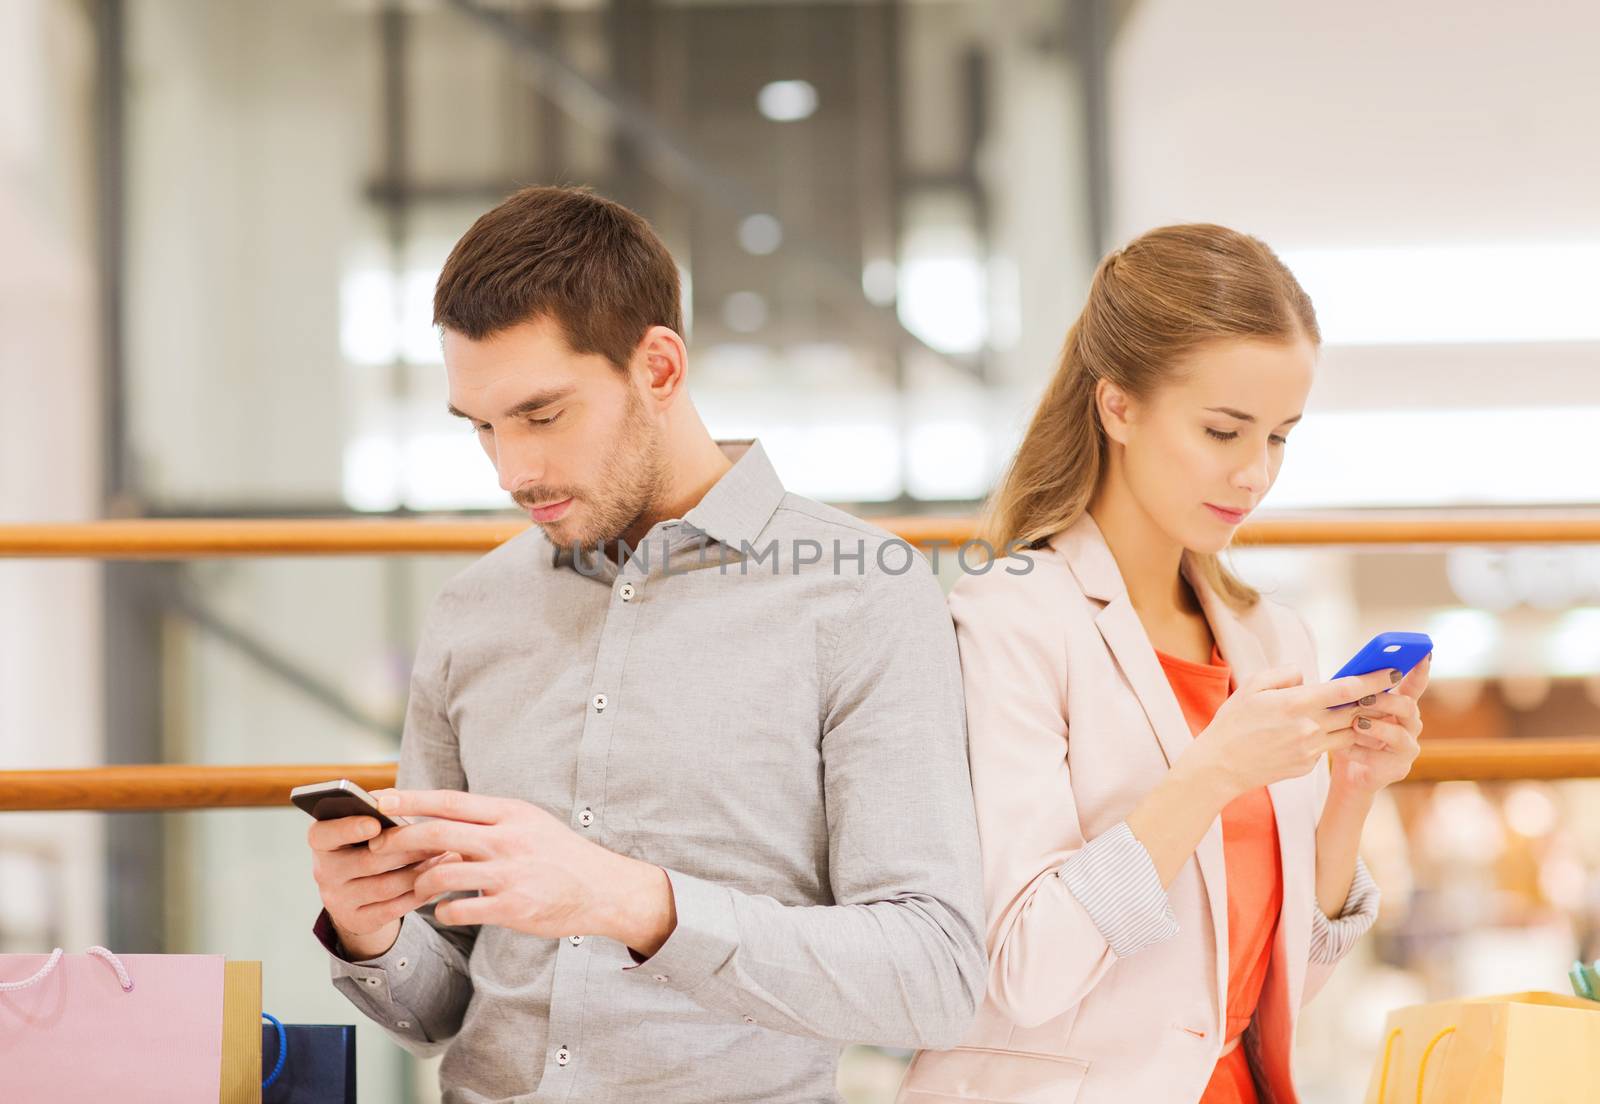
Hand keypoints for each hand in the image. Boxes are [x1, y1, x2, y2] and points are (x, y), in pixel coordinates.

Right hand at [306, 813, 460, 951]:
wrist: (359, 892)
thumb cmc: (368, 845)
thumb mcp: (366, 825)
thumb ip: (378, 810)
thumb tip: (395, 797)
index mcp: (322, 841)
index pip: (323, 834)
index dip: (348, 828)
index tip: (375, 823)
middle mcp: (324, 872)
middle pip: (368, 861)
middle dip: (408, 849)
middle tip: (439, 836)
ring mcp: (338, 900)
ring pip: (385, 886)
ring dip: (420, 871)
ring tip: (446, 856)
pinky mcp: (358, 921)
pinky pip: (392, 909)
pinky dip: (419, 894)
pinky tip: (438, 880)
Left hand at [370, 789, 677, 955]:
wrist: (602, 888)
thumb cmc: (559, 854)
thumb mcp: (529, 823)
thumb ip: (490, 819)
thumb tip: (444, 813)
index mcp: (510, 814)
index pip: (451, 801)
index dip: (411, 799)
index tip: (380, 801)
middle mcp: (508, 839)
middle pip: (438, 833)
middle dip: (399, 840)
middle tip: (377, 848)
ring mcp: (510, 874)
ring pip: (442, 874)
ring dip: (418, 884)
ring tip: (414, 890)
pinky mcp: (513, 907)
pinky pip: (460, 910)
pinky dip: (444, 912)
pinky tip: (446, 912)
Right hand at [1189, 666, 1406, 797]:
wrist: (1220, 766)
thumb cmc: (1233, 723)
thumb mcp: (1252, 687)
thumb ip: (1284, 675)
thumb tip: (1307, 678)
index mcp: (1296, 704)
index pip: (1347, 689)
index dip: (1374, 679)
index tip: (1393, 671)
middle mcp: (1309, 728)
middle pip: (1356, 711)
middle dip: (1377, 700)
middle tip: (1391, 690)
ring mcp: (1310, 750)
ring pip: (1349, 732)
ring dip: (1360, 721)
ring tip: (1367, 710)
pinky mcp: (1308, 766)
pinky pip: (1328, 747)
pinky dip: (1331, 737)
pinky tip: (1325, 731)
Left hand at [1328, 652, 1429, 793]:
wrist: (1349, 775)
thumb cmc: (1349, 734)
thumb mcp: (1349, 709)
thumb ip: (1355, 693)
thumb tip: (1347, 675)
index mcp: (1400, 705)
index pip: (1415, 685)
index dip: (1421, 669)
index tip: (1425, 652)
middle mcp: (1410, 724)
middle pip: (1408, 707)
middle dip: (1386, 700)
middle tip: (1363, 698)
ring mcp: (1408, 747)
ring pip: (1399, 734)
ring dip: (1376, 727)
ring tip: (1356, 724)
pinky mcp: (1398, 767)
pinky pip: (1380, 758)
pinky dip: (1359, 751)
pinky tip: (1343, 748)